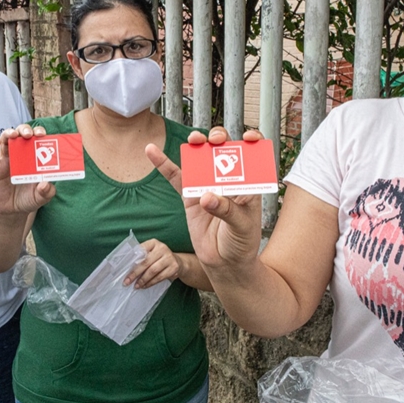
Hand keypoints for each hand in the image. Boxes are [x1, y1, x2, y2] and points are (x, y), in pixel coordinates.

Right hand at [0, 124, 55, 215]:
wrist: (12, 211)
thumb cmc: (29, 199)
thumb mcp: (41, 198)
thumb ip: (47, 192)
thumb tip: (45, 184)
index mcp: (34, 157)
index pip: (36, 139)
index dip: (39, 133)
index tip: (42, 134)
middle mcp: (20, 154)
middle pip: (20, 135)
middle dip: (24, 130)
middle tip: (29, 134)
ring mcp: (6, 160)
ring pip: (5, 140)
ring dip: (9, 134)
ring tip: (13, 135)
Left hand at [124, 239, 182, 288]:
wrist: (178, 262)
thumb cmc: (159, 258)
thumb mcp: (152, 253)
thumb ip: (142, 256)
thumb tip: (127, 267)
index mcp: (154, 243)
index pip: (141, 250)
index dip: (132, 260)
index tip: (124, 268)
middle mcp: (162, 248)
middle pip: (146, 262)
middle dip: (135, 273)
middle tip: (127, 282)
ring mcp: (169, 258)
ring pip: (153, 271)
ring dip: (143, 280)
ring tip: (136, 286)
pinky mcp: (174, 267)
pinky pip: (159, 277)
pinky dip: (151, 283)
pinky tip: (145, 286)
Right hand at [145, 126, 263, 270]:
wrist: (225, 264)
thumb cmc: (241, 243)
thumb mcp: (242, 227)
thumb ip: (227, 211)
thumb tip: (207, 197)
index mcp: (248, 184)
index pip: (252, 156)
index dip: (252, 142)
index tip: (249, 138)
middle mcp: (227, 181)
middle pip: (223, 151)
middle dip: (220, 139)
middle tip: (216, 141)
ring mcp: (207, 186)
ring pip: (200, 159)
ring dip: (196, 144)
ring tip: (194, 139)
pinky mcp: (189, 197)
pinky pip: (175, 178)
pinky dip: (163, 164)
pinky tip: (151, 151)